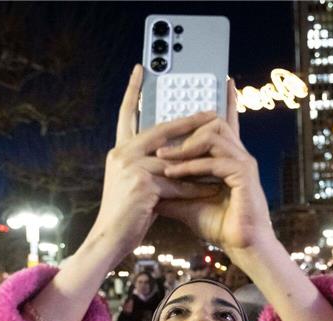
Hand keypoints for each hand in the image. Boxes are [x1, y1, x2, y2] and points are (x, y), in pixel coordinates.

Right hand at [88, 64, 220, 261]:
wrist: (109, 239)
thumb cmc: (126, 216)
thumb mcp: (137, 185)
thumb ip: (152, 168)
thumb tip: (177, 160)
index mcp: (120, 150)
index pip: (127, 115)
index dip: (132, 91)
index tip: (139, 69)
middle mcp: (122, 154)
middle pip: (161, 130)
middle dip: (189, 122)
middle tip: (211, 113)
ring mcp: (130, 168)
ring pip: (174, 159)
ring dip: (200, 159)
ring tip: (222, 154)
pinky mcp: (142, 185)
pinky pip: (176, 183)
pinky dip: (195, 188)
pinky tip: (213, 190)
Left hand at [155, 79, 273, 255]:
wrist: (241, 246)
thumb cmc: (218, 225)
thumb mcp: (184, 202)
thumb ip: (168, 188)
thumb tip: (144, 183)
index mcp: (226, 157)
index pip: (222, 123)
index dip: (224, 100)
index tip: (222, 80)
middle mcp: (237, 153)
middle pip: (213, 121)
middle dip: (184, 127)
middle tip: (159, 145)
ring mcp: (243, 161)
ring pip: (213, 134)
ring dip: (184, 147)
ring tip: (163, 161)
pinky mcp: (245, 174)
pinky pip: (214, 160)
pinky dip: (191, 166)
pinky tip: (174, 174)